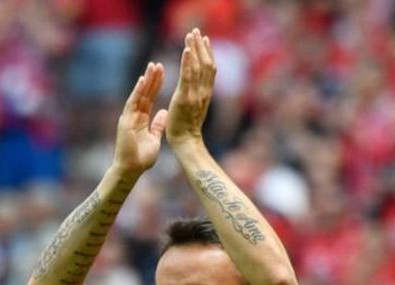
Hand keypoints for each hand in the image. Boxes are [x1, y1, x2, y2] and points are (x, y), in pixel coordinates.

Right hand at [112, 62, 167, 174]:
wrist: (131, 170)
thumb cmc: (141, 158)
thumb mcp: (154, 138)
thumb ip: (157, 125)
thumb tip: (164, 113)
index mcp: (141, 119)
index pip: (149, 98)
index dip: (155, 85)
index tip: (162, 72)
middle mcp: (134, 115)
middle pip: (144, 93)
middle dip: (151, 78)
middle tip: (158, 64)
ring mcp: (128, 117)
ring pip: (138, 95)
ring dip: (145, 80)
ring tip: (152, 66)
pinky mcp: (125, 121)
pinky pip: (132, 104)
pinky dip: (137, 92)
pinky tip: (143, 80)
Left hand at [166, 28, 215, 148]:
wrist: (186, 142)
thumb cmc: (186, 129)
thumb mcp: (195, 109)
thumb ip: (197, 97)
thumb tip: (196, 90)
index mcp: (205, 94)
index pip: (210, 70)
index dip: (208, 54)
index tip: (205, 39)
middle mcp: (203, 92)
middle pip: (206, 64)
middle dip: (201, 46)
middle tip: (196, 31)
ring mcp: (195, 95)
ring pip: (198, 67)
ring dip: (194, 49)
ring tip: (190, 35)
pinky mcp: (184, 98)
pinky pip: (187, 77)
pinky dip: (188, 62)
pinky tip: (186, 50)